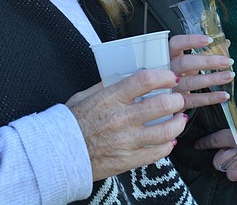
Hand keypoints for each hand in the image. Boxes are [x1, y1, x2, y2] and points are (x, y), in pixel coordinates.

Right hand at [66, 68, 186, 180]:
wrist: (57, 154)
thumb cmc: (70, 124)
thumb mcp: (85, 96)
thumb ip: (107, 86)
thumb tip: (125, 76)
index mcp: (111, 99)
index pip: (145, 81)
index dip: (164, 76)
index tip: (170, 77)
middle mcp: (121, 119)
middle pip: (162, 105)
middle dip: (176, 100)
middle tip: (178, 99)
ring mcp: (126, 141)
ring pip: (165, 131)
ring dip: (177, 124)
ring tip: (179, 119)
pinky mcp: (128, 160)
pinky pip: (157, 153)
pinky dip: (168, 145)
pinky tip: (169, 140)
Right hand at [169, 34, 232, 110]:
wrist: (161, 97)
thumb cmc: (177, 72)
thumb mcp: (185, 59)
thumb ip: (204, 52)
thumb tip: (227, 44)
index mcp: (168, 54)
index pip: (177, 43)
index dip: (192, 41)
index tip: (210, 40)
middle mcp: (167, 70)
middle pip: (185, 63)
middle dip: (207, 62)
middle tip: (226, 61)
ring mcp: (170, 87)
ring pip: (190, 82)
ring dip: (212, 79)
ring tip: (229, 75)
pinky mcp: (175, 103)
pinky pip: (194, 100)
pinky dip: (210, 98)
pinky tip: (224, 95)